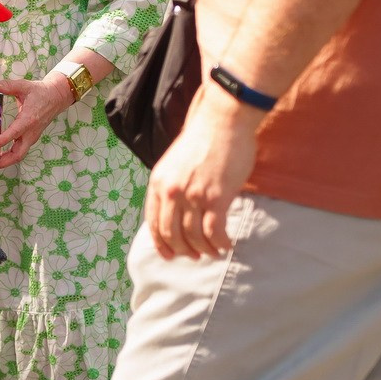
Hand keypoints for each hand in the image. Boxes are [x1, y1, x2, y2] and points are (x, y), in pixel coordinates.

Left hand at [0, 73, 73, 169]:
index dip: (2, 141)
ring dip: (3, 162)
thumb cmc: (40, 92)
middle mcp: (31, 132)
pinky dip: (7, 156)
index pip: (15, 133)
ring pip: (18, 156)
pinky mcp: (30, 138)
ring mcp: (31, 137)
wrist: (57, 97)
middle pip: (17, 155)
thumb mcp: (25, 86)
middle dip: (1, 162)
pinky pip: (18, 151)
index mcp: (29, 120)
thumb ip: (9, 86)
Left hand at [144, 89, 260, 259]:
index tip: (170, 255)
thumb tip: (176, 213)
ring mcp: (193, 196)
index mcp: (158, 184)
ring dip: (204, 249)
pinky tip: (226, 245)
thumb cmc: (202, 141)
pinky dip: (220, 243)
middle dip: (183, 250)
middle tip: (195, 256)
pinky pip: (215, 231)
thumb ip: (171, 187)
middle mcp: (172, 192)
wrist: (222, 123)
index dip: (161, 244)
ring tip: (213, 252)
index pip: (154, 223)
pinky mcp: (216, 197)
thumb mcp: (173, 164)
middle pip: (172, 234)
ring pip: (194, 236)